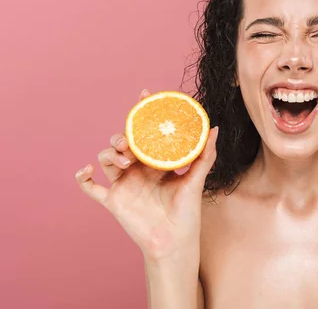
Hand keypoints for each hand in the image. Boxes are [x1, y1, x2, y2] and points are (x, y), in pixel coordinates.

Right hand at [75, 89, 217, 260]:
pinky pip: (90, 187)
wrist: (174, 241)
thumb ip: (205, 155)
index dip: (144, 112)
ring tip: (125, 160)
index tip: (145, 94)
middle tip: (131, 140)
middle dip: (123, 136)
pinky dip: (83, 177)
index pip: (147, 132)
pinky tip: (86, 170)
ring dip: (110, 154)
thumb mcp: (197, 180)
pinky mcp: (113, 200)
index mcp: (156, 161)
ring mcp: (123, 184)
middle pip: (123, 143)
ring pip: (106, 159)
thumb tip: (215, 128)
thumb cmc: (187, 212)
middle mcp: (138, 169)